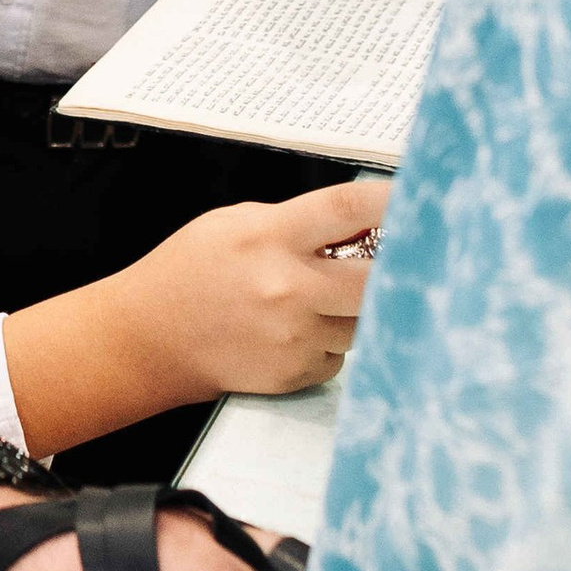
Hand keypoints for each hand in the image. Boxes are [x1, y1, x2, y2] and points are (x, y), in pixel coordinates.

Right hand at [127, 175, 387, 403]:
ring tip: (323, 298)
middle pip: (378, 277)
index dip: (393, 200)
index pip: (347, 208)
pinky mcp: (295, 371)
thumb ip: (296, 221)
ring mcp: (293, 335)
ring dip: (358, 308)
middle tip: (401, 261)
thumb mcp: (235, 223)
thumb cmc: (191, 272)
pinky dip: (331, 342)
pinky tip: (298, 330)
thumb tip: (362, 221)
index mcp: (270, 237)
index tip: (420, 198)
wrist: (150, 337)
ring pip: (365, 321)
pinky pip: (341, 354)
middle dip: (397, 269)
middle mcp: (287, 288)